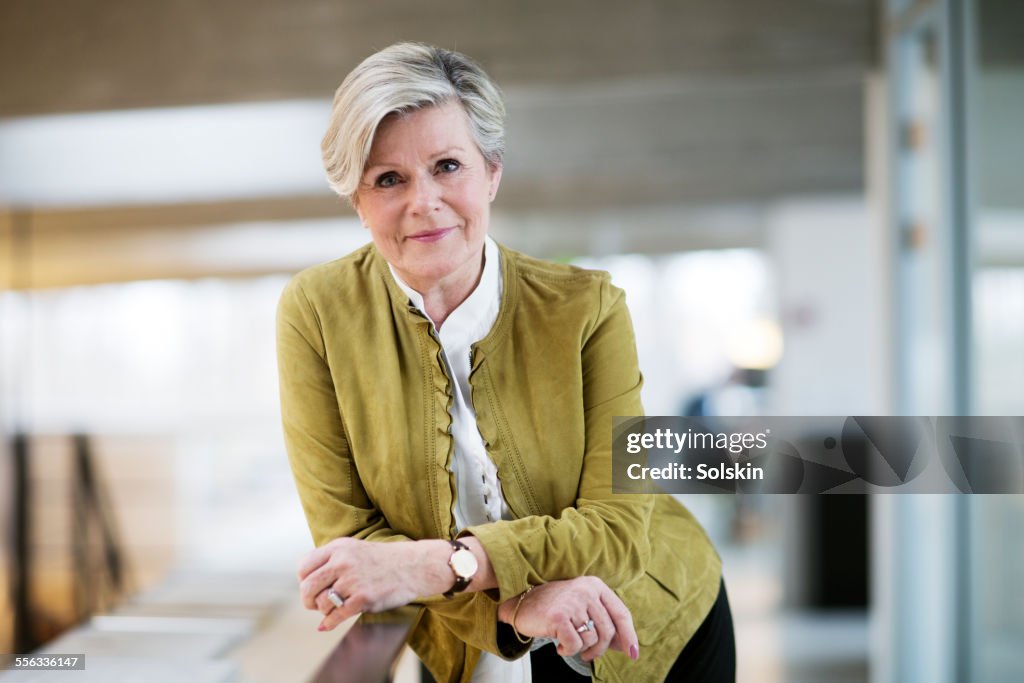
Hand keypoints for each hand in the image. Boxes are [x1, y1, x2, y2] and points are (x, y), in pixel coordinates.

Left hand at [297, 537, 448, 630]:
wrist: (414, 566)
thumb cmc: (383, 560)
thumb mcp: (355, 549)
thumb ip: (332, 560)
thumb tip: (306, 581)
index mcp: (338, 548)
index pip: (304, 567)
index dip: (303, 581)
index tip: (310, 588)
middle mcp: (343, 562)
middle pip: (308, 586)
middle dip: (308, 600)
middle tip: (313, 605)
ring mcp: (353, 580)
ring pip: (322, 602)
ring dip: (323, 610)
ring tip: (331, 609)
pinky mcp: (363, 598)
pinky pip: (336, 615)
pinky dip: (329, 623)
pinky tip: (327, 625)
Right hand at [499, 576, 638, 662]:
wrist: (521, 603)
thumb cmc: (555, 608)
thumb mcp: (583, 609)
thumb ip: (604, 623)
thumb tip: (627, 646)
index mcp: (595, 585)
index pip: (621, 613)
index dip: (629, 635)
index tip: (633, 653)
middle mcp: (586, 590)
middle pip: (608, 631)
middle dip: (600, 649)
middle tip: (588, 655)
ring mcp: (572, 601)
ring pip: (592, 639)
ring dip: (581, 649)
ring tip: (568, 643)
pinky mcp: (558, 615)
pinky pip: (575, 644)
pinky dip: (568, 650)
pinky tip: (559, 644)